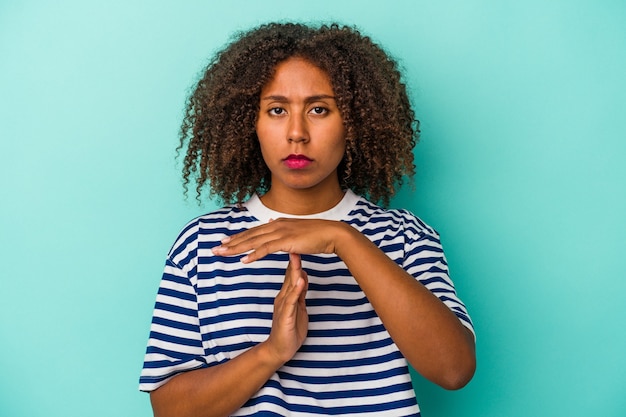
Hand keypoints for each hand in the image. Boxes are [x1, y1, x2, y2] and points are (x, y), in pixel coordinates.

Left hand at [213, 218, 347, 262]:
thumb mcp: (297, 230)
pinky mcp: (286, 241)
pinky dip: (253, 255)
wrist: (332, 234)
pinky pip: (265, 249)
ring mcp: (280, 232)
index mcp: (278, 223)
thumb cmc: (317, 235)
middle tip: (215, 249)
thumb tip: (273, 221)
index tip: (225, 241)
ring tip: (222, 254)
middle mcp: (276, 225)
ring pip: (253, 241)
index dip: (238, 237)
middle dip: (231, 243)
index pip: (254, 231)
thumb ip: (283, 227)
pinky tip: (243, 261)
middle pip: (249, 235)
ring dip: (236, 248)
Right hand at [264, 253, 308, 364]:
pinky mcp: (285, 316)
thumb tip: (302, 276)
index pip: (291, 273)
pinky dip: (296, 290)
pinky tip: (300, 281)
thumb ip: (299, 292)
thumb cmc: (290, 329)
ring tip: (297, 257)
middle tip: (295, 242)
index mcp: (286, 295)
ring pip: (289, 285)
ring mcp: (283, 306)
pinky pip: (291, 301)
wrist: (280, 349)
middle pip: (289, 275)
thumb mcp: (298, 307)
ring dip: (293, 271)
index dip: (295, 259)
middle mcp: (283, 297)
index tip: (299, 244)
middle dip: (293, 259)